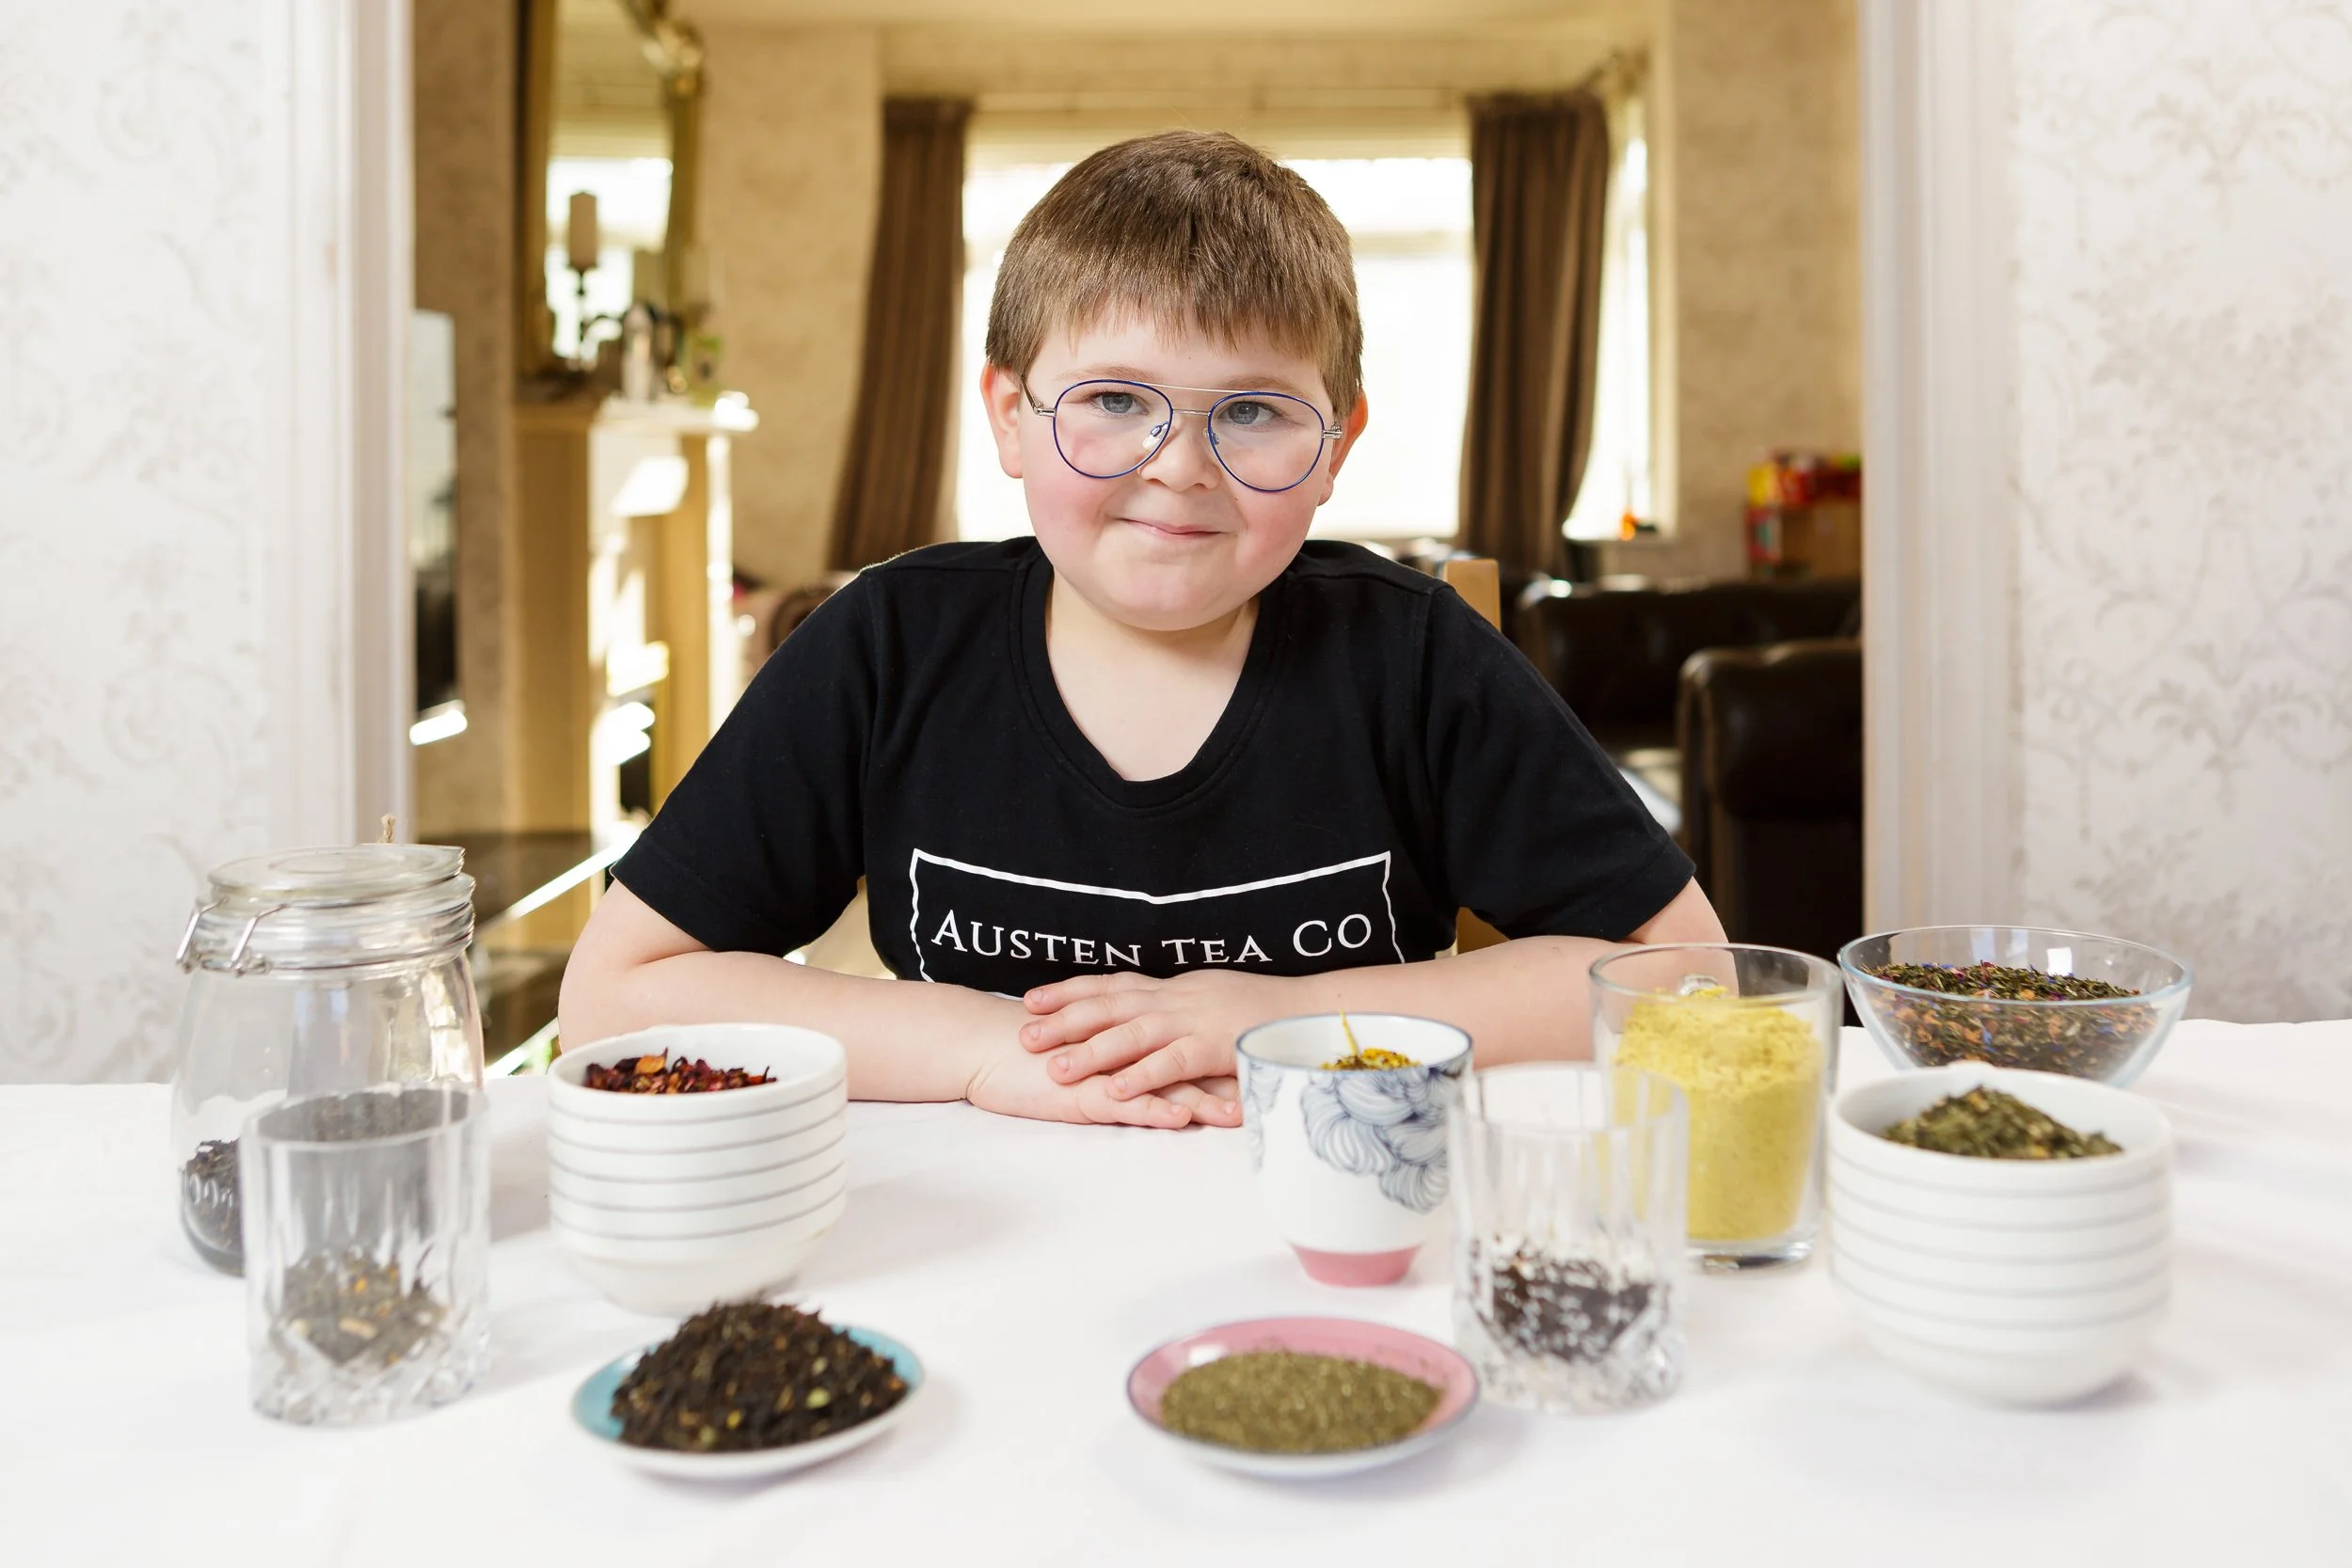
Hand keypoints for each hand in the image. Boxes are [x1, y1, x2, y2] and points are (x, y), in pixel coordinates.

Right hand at [964, 1037, 1235, 1129]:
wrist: (982, 1046)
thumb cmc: (1031, 1051)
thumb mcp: (1086, 1048)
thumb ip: (1118, 1050)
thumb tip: (1148, 1057)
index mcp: (1126, 1037)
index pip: (1182, 1041)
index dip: (1222, 1049)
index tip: (1262, 1056)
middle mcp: (1121, 1050)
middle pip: (1183, 1061)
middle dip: (1226, 1075)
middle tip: (1268, 1084)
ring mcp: (1103, 1072)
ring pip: (1160, 1084)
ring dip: (1202, 1098)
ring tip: (1238, 1112)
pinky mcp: (1080, 1094)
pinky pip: (1121, 1103)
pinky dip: (1151, 1109)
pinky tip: (1177, 1118)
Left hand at [1020, 969, 1298, 1118]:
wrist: (1312, 1009)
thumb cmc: (1263, 1009)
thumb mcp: (1211, 997)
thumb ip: (1178, 1006)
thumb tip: (1148, 1014)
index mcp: (1173, 988)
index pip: (1112, 984)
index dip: (1070, 991)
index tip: (1032, 999)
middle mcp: (1177, 999)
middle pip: (1110, 1005)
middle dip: (1064, 1019)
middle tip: (1023, 1034)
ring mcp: (1195, 1022)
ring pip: (1134, 1033)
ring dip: (1093, 1050)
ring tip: (1057, 1068)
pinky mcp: (1217, 1048)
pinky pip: (1174, 1063)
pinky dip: (1144, 1076)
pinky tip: (1117, 1091)